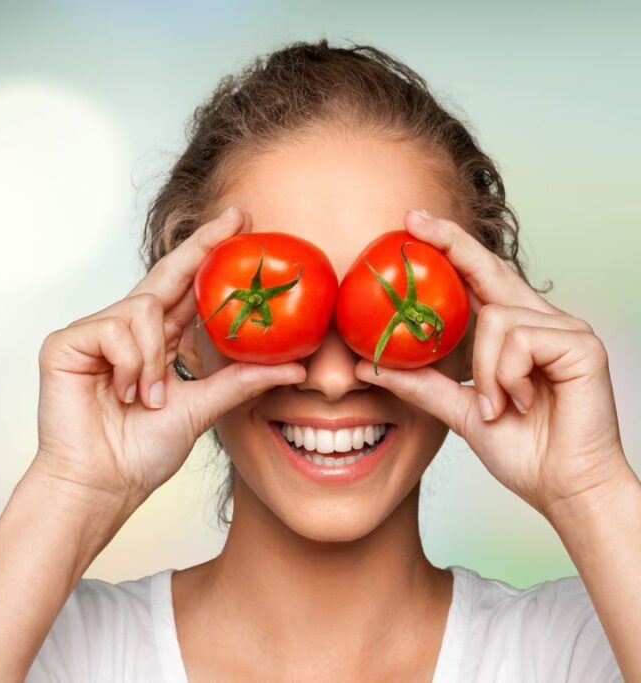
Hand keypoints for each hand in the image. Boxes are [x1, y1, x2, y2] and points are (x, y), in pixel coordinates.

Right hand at [34, 207, 306, 507]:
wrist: (101, 484)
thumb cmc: (140, 454)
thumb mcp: (202, 409)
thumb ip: (240, 382)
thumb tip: (295, 367)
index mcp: (154, 343)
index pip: (185, 290)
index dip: (208, 255)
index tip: (240, 224)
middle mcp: (124, 330)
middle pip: (164, 276)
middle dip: (200, 247)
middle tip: (235, 218)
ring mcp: (93, 334)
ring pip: (143, 310)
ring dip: (155, 358)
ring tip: (149, 397)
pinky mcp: (65, 342)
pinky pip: (114, 329)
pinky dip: (130, 363)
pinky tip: (122, 391)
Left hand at [355, 209, 628, 516]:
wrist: (563, 489)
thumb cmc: (523, 451)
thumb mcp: (460, 411)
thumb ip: (420, 385)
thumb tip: (366, 368)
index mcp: (514, 333)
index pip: (477, 279)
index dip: (448, 247)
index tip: (412, 223)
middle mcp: (540, 322)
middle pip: (489, 270)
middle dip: (449, 243)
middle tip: (412, 221)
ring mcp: (565, 330)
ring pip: (495, 318)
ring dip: (485, 369)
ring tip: (499, 405)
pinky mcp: (581, 345)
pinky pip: (519, 339)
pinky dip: (506, 375)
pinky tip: (519, 402)